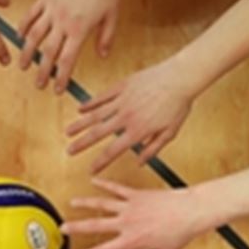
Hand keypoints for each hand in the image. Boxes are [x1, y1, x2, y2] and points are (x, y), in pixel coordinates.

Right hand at [19, 0, 119, 93]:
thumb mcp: (112, 13)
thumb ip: (106, 36)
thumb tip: (103, 55)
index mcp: (80, 28)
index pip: (67, 59)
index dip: (61, 77)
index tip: (57, 90)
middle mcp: (62, 21)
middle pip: (48, 52)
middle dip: (42, 71)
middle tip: (38, 85)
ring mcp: (51, 8)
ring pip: (34, 35)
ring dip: (27, 53)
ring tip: (23, 66)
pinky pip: (31, 14)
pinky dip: (24, 26)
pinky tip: (20, 37)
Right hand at [63, 179, 202, 248]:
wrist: (191, 211)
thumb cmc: (179, 234)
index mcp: (131, 241)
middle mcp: (127, 223)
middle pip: (95, 225)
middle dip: (76, 228)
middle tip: (62, 228)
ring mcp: (130, 206)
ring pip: (101, 204)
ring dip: (85, 203)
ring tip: (72, 203)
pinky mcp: (136, 194)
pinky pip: (116, 188)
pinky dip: (104, 184)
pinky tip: (93, 180)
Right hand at [67, 59, 194, 173]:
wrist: (181, 78)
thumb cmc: (178, 105)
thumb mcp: (170, 132)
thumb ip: (153, 149)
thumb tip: (140, 162)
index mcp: (138, 131)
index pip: (113, 151)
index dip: (100, 162)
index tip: (91, 170)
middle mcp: (126, 117)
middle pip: (98, 133)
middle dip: (82, 144)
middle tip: (69, 151)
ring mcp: (122, 100)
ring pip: (95, 115)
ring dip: (80, 124)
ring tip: (67, 132)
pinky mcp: (122, 86)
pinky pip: (102, 97)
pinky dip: (90, 103)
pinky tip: (80, 109)